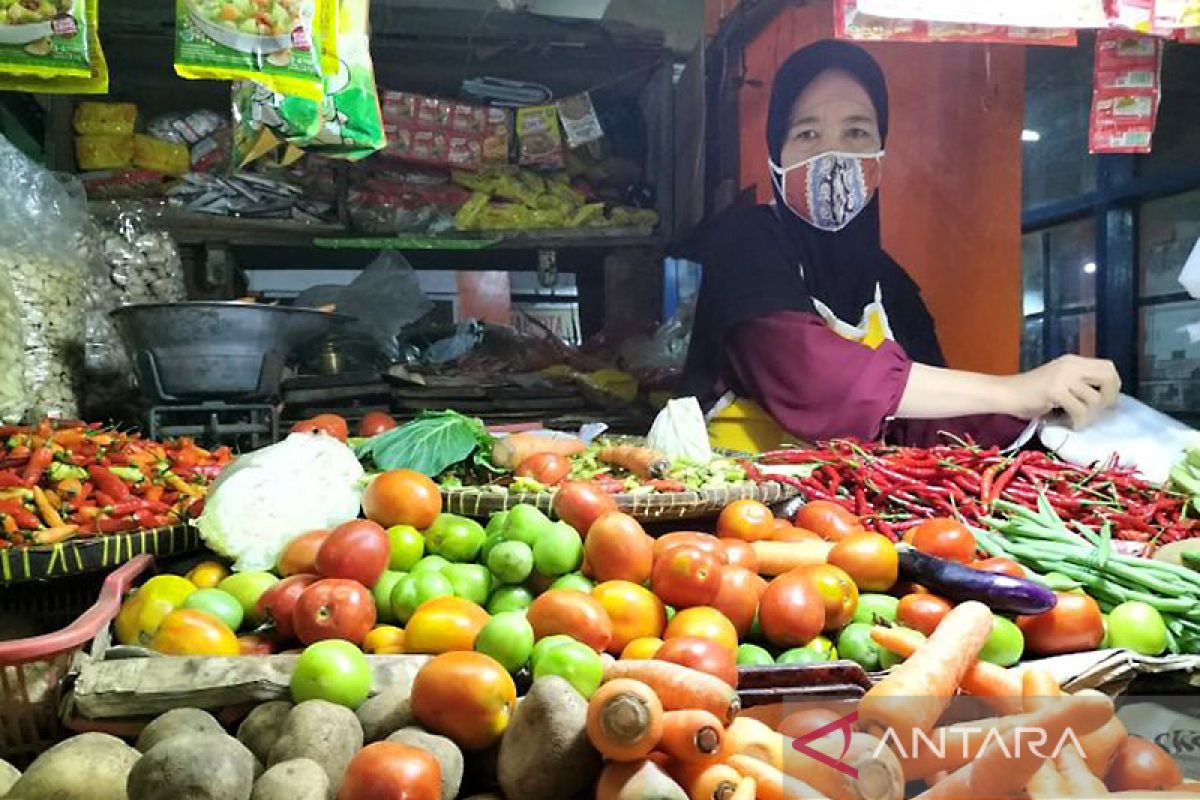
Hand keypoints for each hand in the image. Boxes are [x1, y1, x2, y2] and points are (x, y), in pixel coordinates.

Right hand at [1002, 355, 1120, 428]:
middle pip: (1108, 378)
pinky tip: (1069, 423)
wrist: (1005, 394)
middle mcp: (1071, 365)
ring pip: (1095, 399)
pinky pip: (1079, 409)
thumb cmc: (1030, 393)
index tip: (1105, 401)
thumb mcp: (1059, 382)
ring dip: (1090, 416)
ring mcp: (1063, 377)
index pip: (1108, 367)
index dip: (1113, 385)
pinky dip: (1078, 421)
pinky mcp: (1055, 391)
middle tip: (1097, 411)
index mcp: (1073, 361)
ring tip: (1078, 421)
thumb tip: (1106, 398)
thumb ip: (1079, 384)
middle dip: (1108, 398)